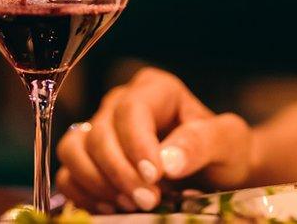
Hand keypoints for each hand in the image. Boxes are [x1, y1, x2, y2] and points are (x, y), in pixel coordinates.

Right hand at [55, 67, 254, 212]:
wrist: (217, 173)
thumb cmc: (223, 150)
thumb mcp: (228, 141)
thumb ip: (202, 142)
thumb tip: (167, 160)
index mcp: (155, 89)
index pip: (131, 109)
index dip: (136, 144)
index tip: (154, 176)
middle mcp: (120, 104)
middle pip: (99, 133)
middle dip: (120, 172)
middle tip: (149, 200)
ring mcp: (100, 130)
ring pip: (73, 149)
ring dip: (97, 182)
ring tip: (130, 204)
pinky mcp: (89, 159)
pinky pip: (67, 174)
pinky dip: (84, 194)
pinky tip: (113, 207)